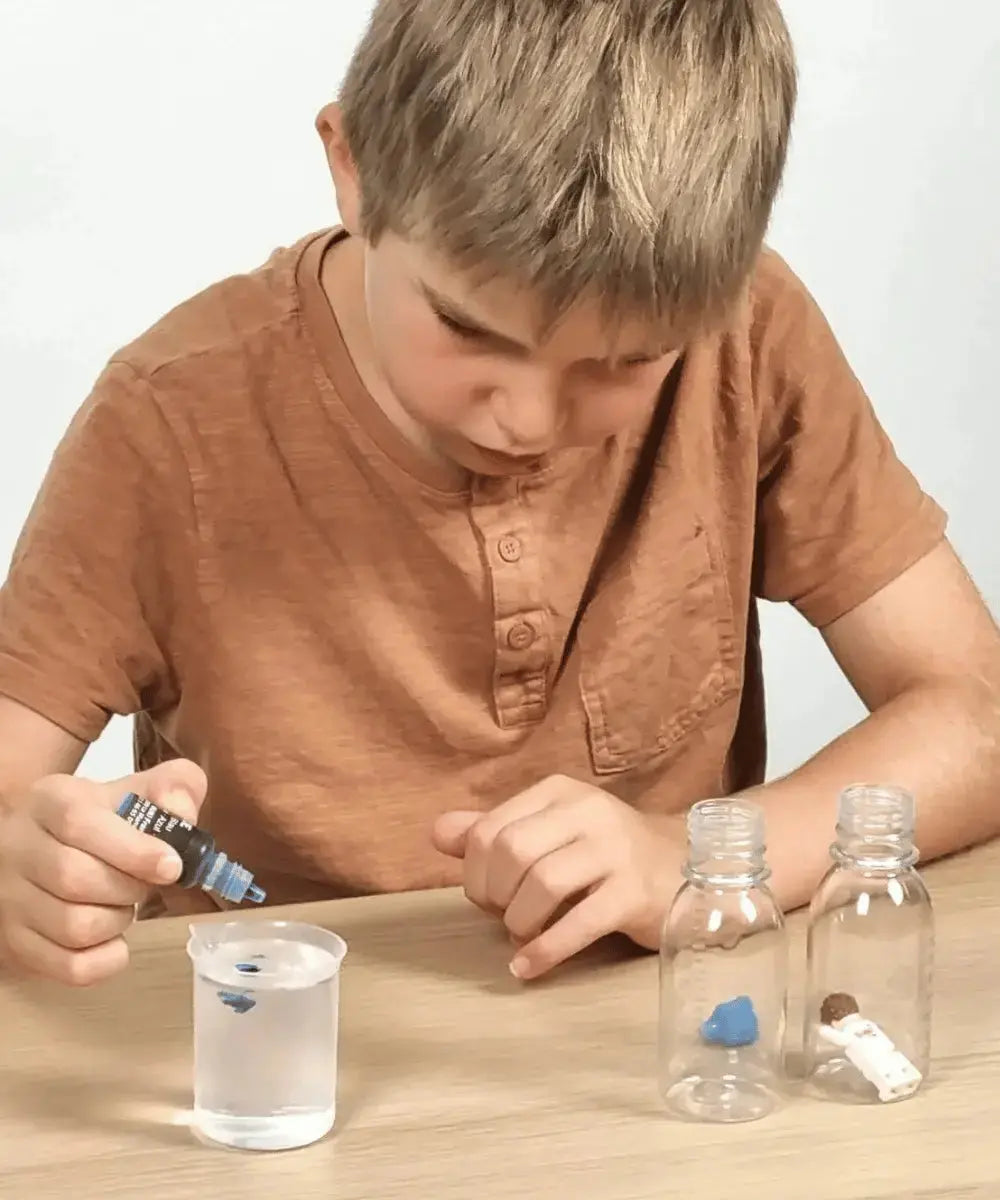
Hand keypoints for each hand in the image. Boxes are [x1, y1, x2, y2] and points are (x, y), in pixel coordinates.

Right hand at [0, 759, 205, 985]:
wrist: (47, 844)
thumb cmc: (102, 820)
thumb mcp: (137, 792)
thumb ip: (174, 788)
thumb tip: (182, 812)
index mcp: (50, 801)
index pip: (80, 823)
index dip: (133, 849)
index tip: (172, 866)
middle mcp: (19, 847)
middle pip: (76, 879)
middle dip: (129, 887)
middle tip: (144, 883)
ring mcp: (11, 899)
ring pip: (74, 927)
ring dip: (118, 921)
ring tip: (122, 904)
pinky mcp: (17, 942)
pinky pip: (70, 967)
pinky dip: (107, 960)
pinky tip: (114, 938)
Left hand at [431, 775, 683, 980]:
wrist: (684, 867)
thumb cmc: (605, 853)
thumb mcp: (549, 831)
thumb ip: (493, 831)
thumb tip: (438, 834)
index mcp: (558, 793)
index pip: (491, 829)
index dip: (474, 871)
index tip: (484, 896)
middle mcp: (587, 812)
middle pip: (513, 852)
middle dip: (494, 894)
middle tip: (503, 916)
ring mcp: (615, 851)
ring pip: (542, 884)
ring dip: (519, 921)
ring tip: (522, 935)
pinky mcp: (635, 894)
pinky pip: (579, 924)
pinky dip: (545, 951)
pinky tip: (528, 966)